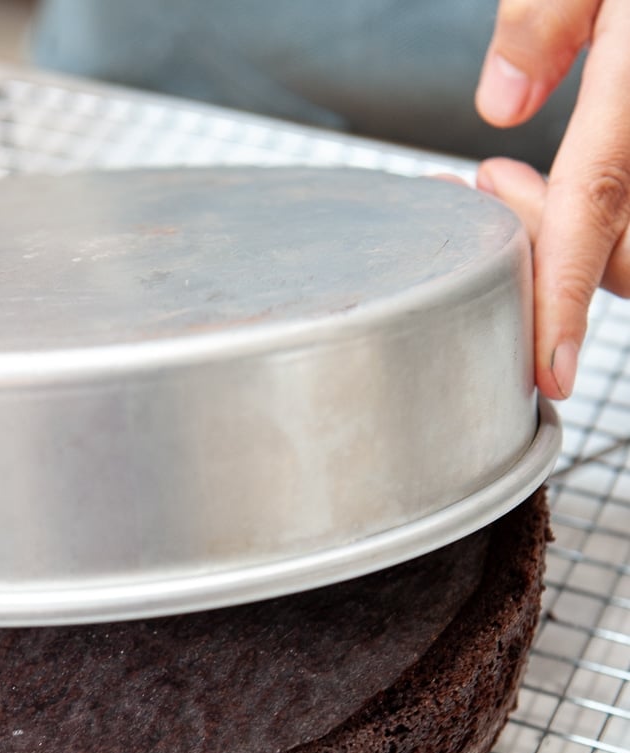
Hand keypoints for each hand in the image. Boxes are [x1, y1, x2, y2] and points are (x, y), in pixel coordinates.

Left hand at [475, 0, 629, 399]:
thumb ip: (548, 13)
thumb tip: (500, 108)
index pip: (598, 206)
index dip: (568, 298)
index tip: (550, 373)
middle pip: (629, 250)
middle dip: (548, 248)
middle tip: (482, 188)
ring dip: (577, 232)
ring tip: (501, 178)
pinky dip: (610, 207)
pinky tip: (554, 171)